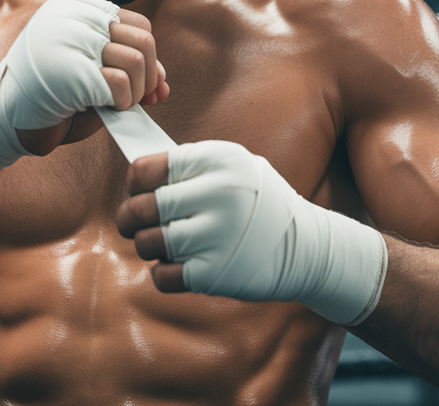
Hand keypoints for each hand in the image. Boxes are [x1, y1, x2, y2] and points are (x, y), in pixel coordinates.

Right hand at [16, 8, 169, 154]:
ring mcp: (70, 41)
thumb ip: (129, 73)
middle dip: (147, 77)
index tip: (138, 86)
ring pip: (138, 61)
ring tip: (112, 104)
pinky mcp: (71, 70)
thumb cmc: (52, 99)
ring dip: (134, 93)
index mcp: (75, 9)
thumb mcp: (95, 78)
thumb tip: (163, 82)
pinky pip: (122, 85)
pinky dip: (121, 104)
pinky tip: (102, 109)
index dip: (148, 59)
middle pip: (144, 40)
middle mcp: (73, 17)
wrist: (3, 122)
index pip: (138, 25)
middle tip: (131, 98)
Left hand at [115, 140, 387, 325]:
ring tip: (164, 243)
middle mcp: (218, 194)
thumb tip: (137, 174)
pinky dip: (162, 274)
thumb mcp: (237, 168)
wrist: (308, 248)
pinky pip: (162, 276)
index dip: (135, 182)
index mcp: (219, 161)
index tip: (138, 190)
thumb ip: (192, 168)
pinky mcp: (215, 272)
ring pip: (147, 242)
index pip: (147, 168)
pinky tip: (178, 265)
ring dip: (148, 246)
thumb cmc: (259, 205)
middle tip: (133, 222)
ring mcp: (216, 235)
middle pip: (142, 207)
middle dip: (130, 217)